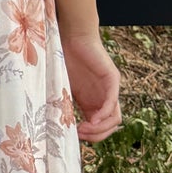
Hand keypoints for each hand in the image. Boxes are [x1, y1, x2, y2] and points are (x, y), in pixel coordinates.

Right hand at [61, 27, 120, 142]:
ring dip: (100, 129)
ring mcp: (110, 89)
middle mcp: (104, 98)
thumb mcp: (62, 89)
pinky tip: (92, 120)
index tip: (73, 136)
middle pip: (110, 126)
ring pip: (115, 118)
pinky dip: (104, 114)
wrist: (71, 36)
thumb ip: (65, 106)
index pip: (100, 127)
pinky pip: (112, 101)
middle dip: (96, 136)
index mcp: (93, 102)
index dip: (90, 136)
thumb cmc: (64, 59)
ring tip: (84, 129)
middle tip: (79, 135)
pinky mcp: (112, 79)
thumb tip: (56, 129)